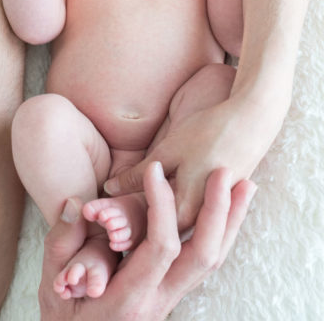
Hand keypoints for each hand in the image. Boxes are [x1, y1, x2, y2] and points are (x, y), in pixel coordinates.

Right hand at [39, 163, 256, 320]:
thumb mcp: (51, 289)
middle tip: (225, 173)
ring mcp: (169, 298)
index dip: (161, 205)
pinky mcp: (172, 291)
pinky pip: (204, 262)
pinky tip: (226, 210)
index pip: (160, 248)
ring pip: (212, 261)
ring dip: (231, 222)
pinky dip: (220, 233)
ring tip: (245, 187)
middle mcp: (158, 301)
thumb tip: (76, 204)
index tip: (154, 169)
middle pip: (203, 256)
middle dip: (217, 212)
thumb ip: (61, 244)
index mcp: (130, 299)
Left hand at [104, 95, 280, 230]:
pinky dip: (169, 212)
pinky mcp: (220, 203)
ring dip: (149, 222)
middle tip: (102, 222)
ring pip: (174, 225)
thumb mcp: (169, 151)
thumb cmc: (210, 132)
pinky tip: (153, 207)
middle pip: (160, 232)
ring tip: (117, 219)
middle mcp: (201, 221)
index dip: (122, 229)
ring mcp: (212, 214)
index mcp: (187, 212)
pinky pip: (190, 216)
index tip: (98, 223)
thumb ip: (138, 175)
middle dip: (130, 229)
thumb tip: (108, 189)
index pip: (148, 231)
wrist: (253, 119)